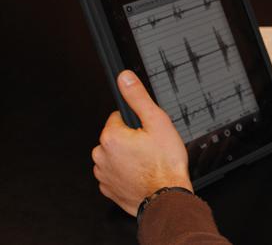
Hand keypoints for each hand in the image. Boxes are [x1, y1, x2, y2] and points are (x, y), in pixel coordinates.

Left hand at [91, 70, 192, 215]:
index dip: (137, 123)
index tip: (147, 133)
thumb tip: (124, 78)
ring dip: (127, 156)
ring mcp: (103, 174)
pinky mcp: (108, 188)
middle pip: (116, 136)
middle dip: (131, 140)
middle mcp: (101, 155)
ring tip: (148, 162)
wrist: (166, 197)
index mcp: (111, 136)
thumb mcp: (157, 122)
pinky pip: (115, 173)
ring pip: (115, 155)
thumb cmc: (165, 163)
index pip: (118, 117)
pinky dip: (126, 172)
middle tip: (150, 148)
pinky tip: (141, 174)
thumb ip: (138, 97)